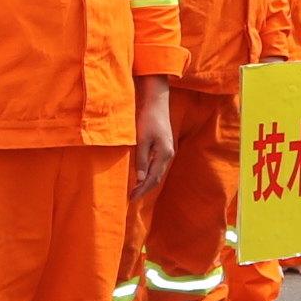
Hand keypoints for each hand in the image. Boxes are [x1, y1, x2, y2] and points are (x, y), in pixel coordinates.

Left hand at [130, 80, 175, 200]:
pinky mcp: (163, 147)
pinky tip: (142, 175)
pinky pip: (157, 165)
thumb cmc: (148, 118)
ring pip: (157, 172)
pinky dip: (149, 173)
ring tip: (136, 189)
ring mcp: (167, 151)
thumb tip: (140, 178)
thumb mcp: (142, 139)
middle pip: (157, 177)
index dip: (143, 189)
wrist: (156, 102)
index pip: (153, 178)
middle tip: (132, 197)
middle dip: (145, 188)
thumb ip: (141, 159)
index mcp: (164, 154)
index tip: (132, 198)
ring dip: (147, 182)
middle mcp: (168, 155)